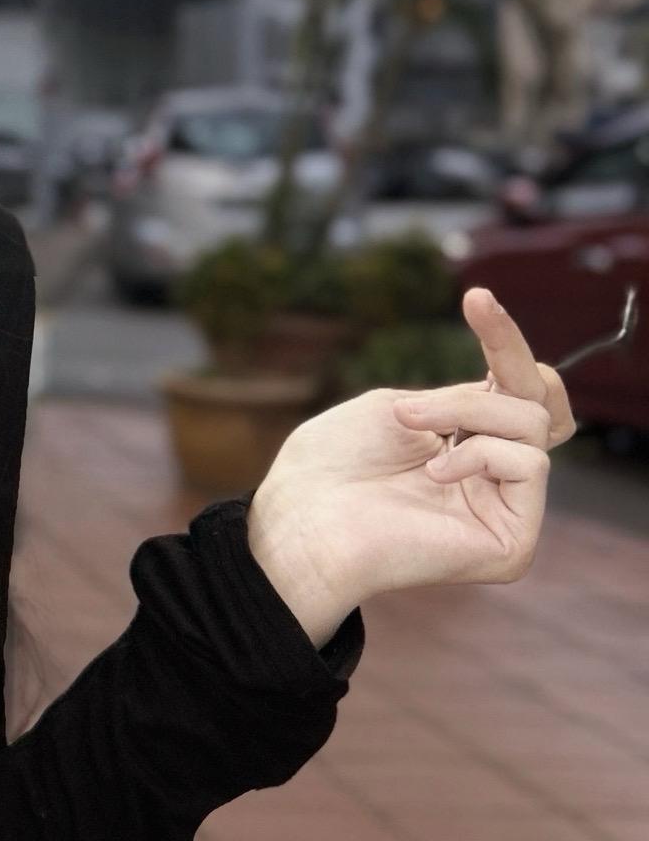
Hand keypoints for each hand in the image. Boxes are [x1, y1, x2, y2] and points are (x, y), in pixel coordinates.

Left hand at [245, 287, 573, 646]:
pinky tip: (434, 474)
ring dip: (466, 412)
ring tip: (411, 430)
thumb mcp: (399, 406)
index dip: (505, 342)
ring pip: (531, 424)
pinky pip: (528, 466)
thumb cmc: (334, 463)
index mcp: (468, 442)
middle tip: (413, 406)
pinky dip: (479, 456)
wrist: (303, 517)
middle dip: (480, 385)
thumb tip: (513, 393)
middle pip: (537, 400)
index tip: (476, 297)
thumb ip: (464, 398)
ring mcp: (506, 511)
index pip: (516, 388)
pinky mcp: (512, 543)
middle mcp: (494, 476)